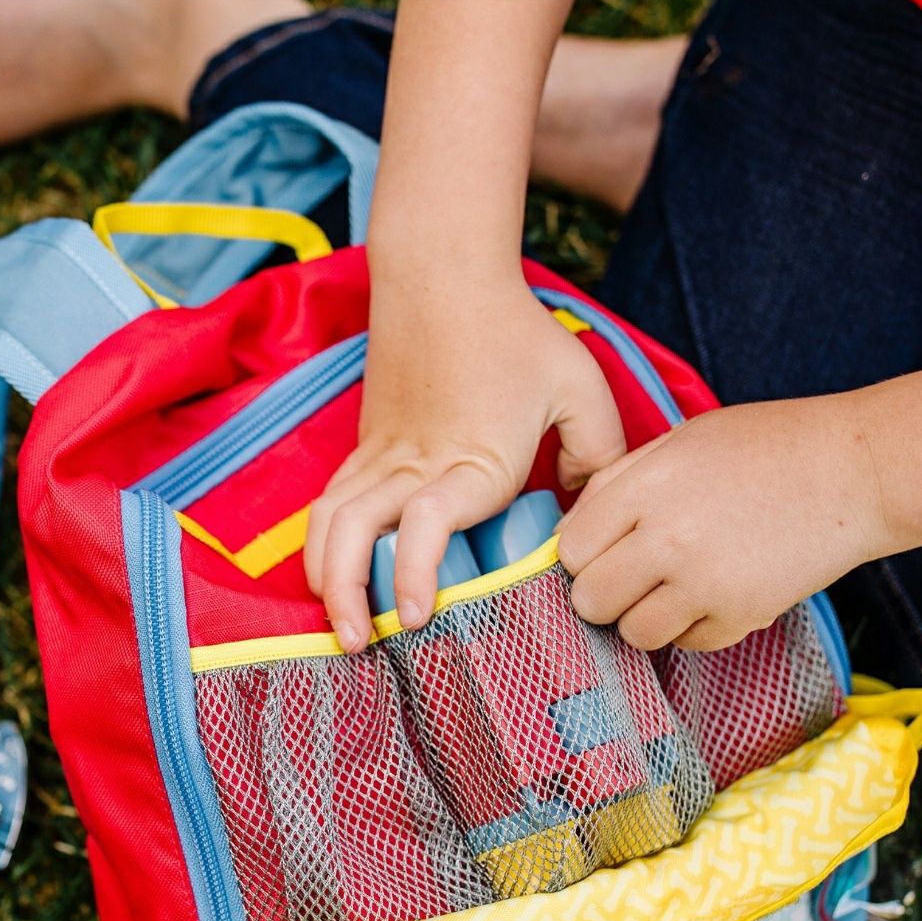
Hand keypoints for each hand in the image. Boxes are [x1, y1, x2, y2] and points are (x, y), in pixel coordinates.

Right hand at [305, 274, 624, 651]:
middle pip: (351, 534)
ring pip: (327, 522)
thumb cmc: (516, 332)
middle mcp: (413, 464)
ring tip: (339, 623)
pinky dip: (322, 547)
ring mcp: (379, 455)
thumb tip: (588, 508)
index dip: (412, 574)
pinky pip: (328, 504)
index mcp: (469, 460)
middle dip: (346, 596)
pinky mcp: (364, 447)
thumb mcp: (580, 387)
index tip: (416, 615)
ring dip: (324, 577)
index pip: (424, 525)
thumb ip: (599, 453)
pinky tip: (332, 577)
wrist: (444, 275)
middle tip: (359, 645)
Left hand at [556, 393, 892, 650]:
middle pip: (591, 600)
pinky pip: (686, 644)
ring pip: (633, 633)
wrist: (859, 472)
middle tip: (627, 577)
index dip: (581, 554)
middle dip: (601, 593)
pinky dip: (691, 628)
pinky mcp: (741, 615)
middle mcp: (670, 539)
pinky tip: (712, 593)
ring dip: (643, 617)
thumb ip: (618, 483)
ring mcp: (706, 583)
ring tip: (670, 588)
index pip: (572, 549)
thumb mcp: (681, 441)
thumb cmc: (767, 447)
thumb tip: (569, 531)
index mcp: (648, 488)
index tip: (600, 551)